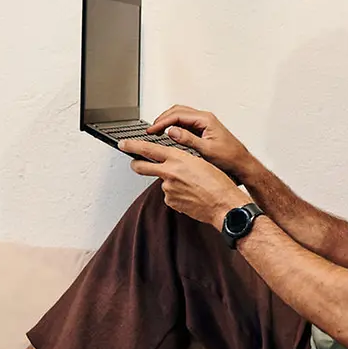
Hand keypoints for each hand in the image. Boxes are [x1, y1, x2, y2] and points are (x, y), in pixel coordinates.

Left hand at [122, 139, 249, 226]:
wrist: (223, 204)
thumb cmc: (218, 183)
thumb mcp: (200, 161)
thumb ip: (182, 159)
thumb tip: (172, 161)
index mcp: (178, 158)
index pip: (148, 149)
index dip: (132, 146)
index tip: (123, 144)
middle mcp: (169, 173)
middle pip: (141, 167)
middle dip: (135, 164)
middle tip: (135, 163)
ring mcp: (168, 188)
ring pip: (162, 182)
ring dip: (171, 183)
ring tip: (191, 186)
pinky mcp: (171, 202)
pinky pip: (170, 195)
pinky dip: (177, 195)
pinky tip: (190, 195)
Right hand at [148, 106, 254, 179]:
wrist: (241, 163)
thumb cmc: (230, 157)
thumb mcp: (207, 150)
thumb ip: (188, 139)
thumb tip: (172, 131)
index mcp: (206, 120)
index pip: (178, 115)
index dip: (162, 122)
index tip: (152, 130)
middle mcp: (204, 118)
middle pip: (177, 111)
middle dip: (163, 119)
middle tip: (152, 130)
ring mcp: (203, 123)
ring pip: (180, 116)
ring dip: (168, 122)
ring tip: (157, 132)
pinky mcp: (202, 130)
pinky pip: (185, 124)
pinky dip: (174, 127)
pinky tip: (168, 135)